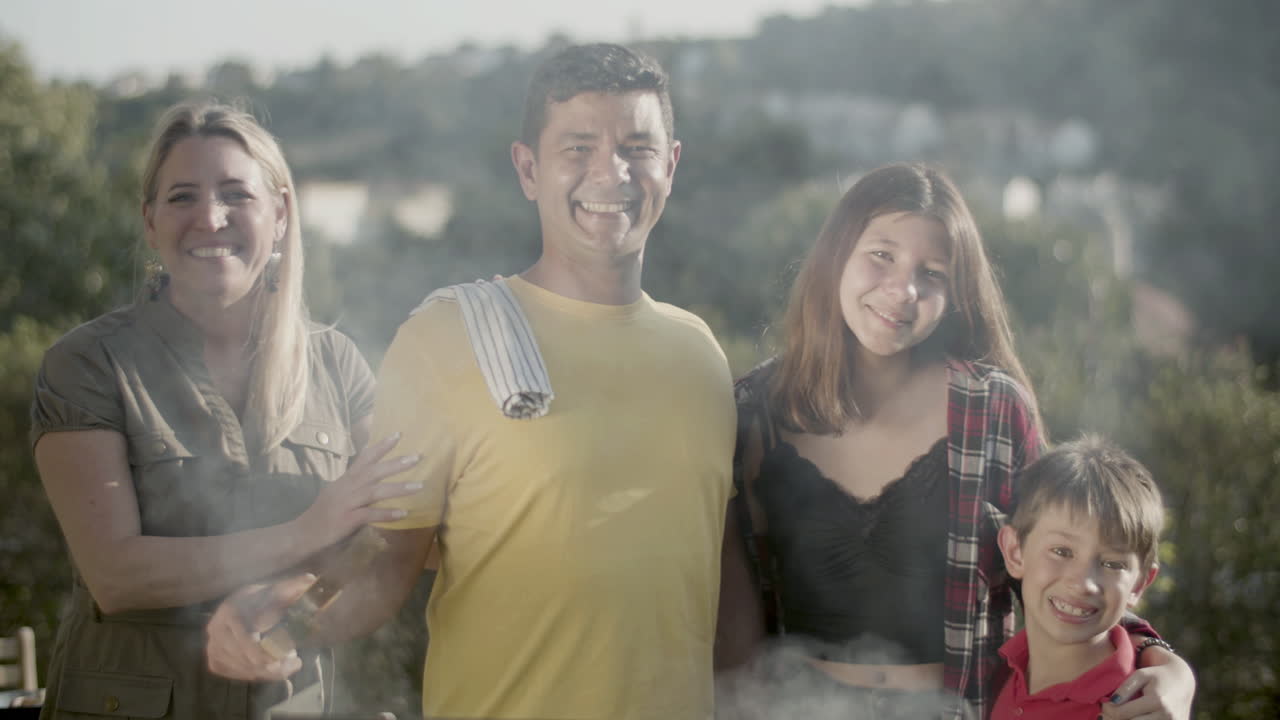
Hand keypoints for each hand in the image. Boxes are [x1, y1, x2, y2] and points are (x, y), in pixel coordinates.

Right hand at [206, 574, 315, 680]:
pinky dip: (254, 673)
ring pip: (241, 668)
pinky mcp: (213, 658)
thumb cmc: (264, 599)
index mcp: (231, 612)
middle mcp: (215, 629)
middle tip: (295, 663)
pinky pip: (234, 673)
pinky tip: (268, 668)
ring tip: (287, 665)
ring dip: (266, 671)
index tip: (287, 655)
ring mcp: (212, 645)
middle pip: (245, 658)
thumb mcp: (278, 590)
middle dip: (272, 664)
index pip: (247, 639)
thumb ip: (293, 586)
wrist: (243, 606)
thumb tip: (310, 579)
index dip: (265, 652)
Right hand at [295, 432, 421, 549]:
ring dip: (399, 488)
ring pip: (375, 491)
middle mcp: (345, 488)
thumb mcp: (336, 497)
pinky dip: (386, 513)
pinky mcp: (346, 520)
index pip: (363, 459)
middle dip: (396, 463)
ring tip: (419, 485)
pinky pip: (369, 514)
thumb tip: (372, 484)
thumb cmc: (320, 518)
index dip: (380, 447)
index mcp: (344, 482)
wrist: (300, 536)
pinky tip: (403, 513)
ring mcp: (346, 503)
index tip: (397, 435)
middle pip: (373, 471)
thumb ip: (353, 489)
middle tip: (418, 456)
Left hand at [1101, 651, 1194, 719]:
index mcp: (1157, 701)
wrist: (1183, 681)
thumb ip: (1124, 688)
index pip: (1122, 713)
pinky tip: (1132, 717)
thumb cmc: (1157, 675)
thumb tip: (1111, 704)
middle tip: (1107, 714)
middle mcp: (1167, 716)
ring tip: (1119, 716)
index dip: (1108, 710)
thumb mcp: (1140, 675)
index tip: (1104, 705)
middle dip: (1114, 719)